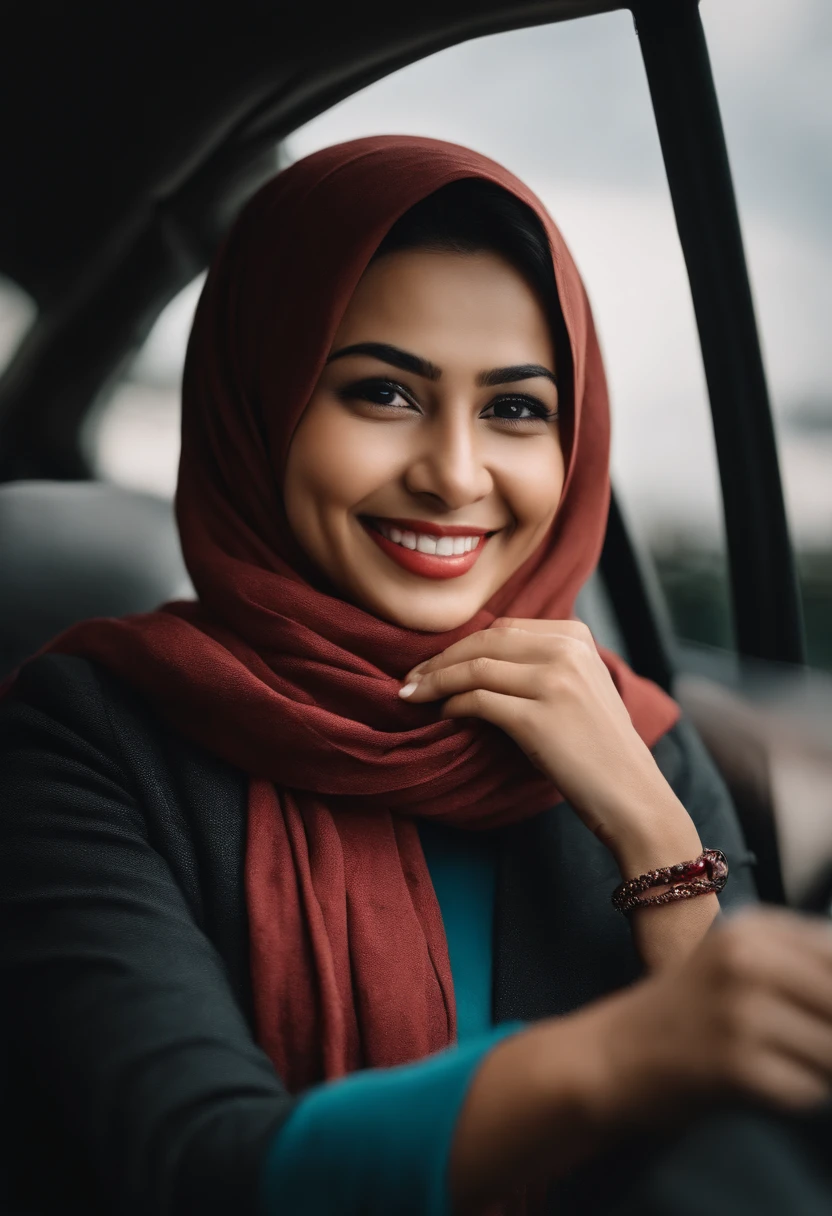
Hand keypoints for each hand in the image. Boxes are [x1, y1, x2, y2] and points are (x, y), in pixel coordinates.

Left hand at [400, 617, 690, 860]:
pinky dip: (452, 704)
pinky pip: (477, 700)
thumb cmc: (597, 749)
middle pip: (484, 641)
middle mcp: (567, 651)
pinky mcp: (537, 717)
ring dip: (435, 680)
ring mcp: (554, 681)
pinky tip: (442, 715)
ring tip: (411, 695)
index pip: (504, 628)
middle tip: (410, 678)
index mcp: (576, 637)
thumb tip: (475, 660)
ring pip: (475, 667)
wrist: (632, 796)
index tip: (434, 662)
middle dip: (440, 658)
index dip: (462, 644)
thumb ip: (541, 663)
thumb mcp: (579, 688)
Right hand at [577, 907, 831, 1120]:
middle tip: (798, 1043)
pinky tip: (763, 1086)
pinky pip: (807, 1091)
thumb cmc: (687, 1013)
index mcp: (753, 928)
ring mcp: (739, 1011)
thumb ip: (799, 964)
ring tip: (782, 1065)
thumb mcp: (736, 961)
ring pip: (831, 1051)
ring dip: (820, 1069)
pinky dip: (797, 1097)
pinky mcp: (735, 1064)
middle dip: (829, 1033)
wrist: (614, 1055)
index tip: (816, 1014)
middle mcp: (747, 960)